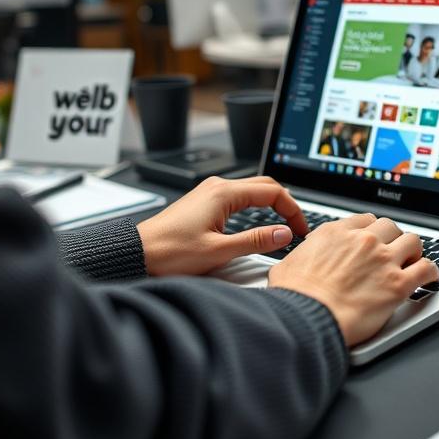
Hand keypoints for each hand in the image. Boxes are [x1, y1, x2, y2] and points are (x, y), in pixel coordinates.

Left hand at [136, 176, 307, 276]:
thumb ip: (255, 241)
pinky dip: (255, 207)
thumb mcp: (219, 251)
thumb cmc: (170, 252)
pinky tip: (258, 222)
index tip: (300, 230)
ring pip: (251, 191)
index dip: (292, 210)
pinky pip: (238, 197)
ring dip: (271, 205)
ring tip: (282, 225)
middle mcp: (217, 187)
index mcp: (224, 193)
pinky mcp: (204, 203)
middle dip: (285, 204)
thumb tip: (284, 234)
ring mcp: (209, 193)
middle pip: (265, 186)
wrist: (138, 253)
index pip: (273, 192)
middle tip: (297, 227)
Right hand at [268, 214, 438, 346]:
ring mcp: (383, 260)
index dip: (372, 231)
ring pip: (412, 241)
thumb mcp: (287, 266)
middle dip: (393, 239)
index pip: (365, 220)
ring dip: (413, 251)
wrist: (309, 317)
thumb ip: (300, 258)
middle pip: (390, 227)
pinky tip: (429, 277)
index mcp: (336, 233)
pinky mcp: (398, 284)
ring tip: (412, 262)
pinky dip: (431, 272)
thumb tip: (294, 264)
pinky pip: (426, 268)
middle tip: (392, 252)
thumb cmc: (295, 297)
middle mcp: (363, 241)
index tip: (373, 240)